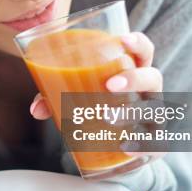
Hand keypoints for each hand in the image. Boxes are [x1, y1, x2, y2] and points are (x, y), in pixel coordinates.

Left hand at [28, 31, 164, 159]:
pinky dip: (141, 145)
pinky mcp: (155, 143)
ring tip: (108, 117)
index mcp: (132, 72)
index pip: (144, 51)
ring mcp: (155, 117)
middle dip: (133, 79)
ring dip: (132, 112)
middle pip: (152, 77)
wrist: (116, 150)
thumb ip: (54, 98)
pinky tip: (125, 146)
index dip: (138, 43)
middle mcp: (148, 92)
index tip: (122, 40)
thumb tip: (36, 108)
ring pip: (154, 109)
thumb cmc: (97, 112)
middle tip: (109, 85)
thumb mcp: (76, 99)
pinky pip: (155, 143)